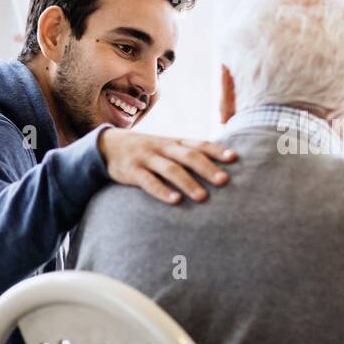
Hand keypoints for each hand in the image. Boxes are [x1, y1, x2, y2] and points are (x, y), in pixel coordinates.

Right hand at [98, 129, 235, 203]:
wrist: (108, 146)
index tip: (235, 158)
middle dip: (207, 168)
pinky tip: (175, 201)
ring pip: (170, 169)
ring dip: (188, 183)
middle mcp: (163, 147)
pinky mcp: (131, 171)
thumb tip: (220, 166)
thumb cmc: (148, 151)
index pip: (200, 143)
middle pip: (189, 156)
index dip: (217, 150)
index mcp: (175, 142)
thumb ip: (188, 153)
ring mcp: (147, 158)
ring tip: (203, 197)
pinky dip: (162, 191)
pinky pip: (148, 181)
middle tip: (224, 181)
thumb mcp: (167, 147)